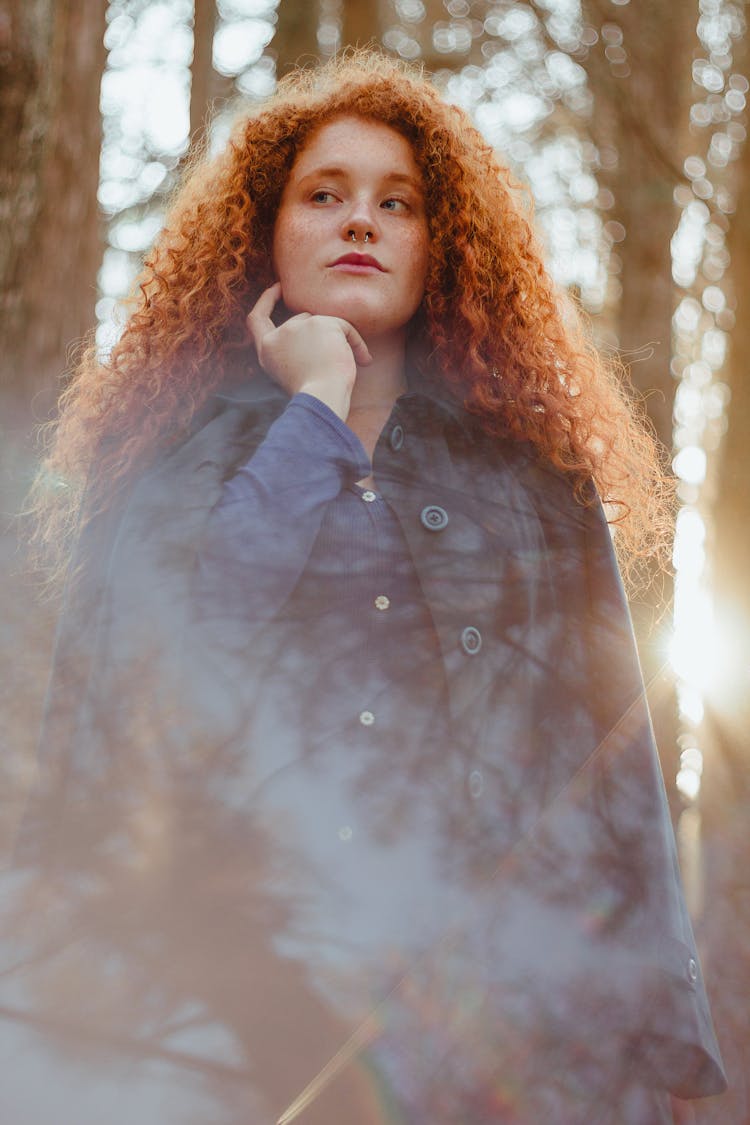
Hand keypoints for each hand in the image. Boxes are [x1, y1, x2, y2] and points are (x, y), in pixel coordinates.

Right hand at [246, 283, 371, 419]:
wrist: (322, 399)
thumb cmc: (315, 396)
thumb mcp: (294, 372)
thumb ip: (296, 349)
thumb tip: (318, 328)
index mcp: (266, 352)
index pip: (257, 319)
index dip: (267, 301)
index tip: (278, 288)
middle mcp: (277, 336)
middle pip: (302, 319)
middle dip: (320, 335)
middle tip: (336, 359)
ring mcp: (296, 326)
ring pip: (323, 322)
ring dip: (338, 341)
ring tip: (345, 365)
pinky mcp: (318, 323)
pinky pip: (344, 326)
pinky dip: (356, 344)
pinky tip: (362, 361)